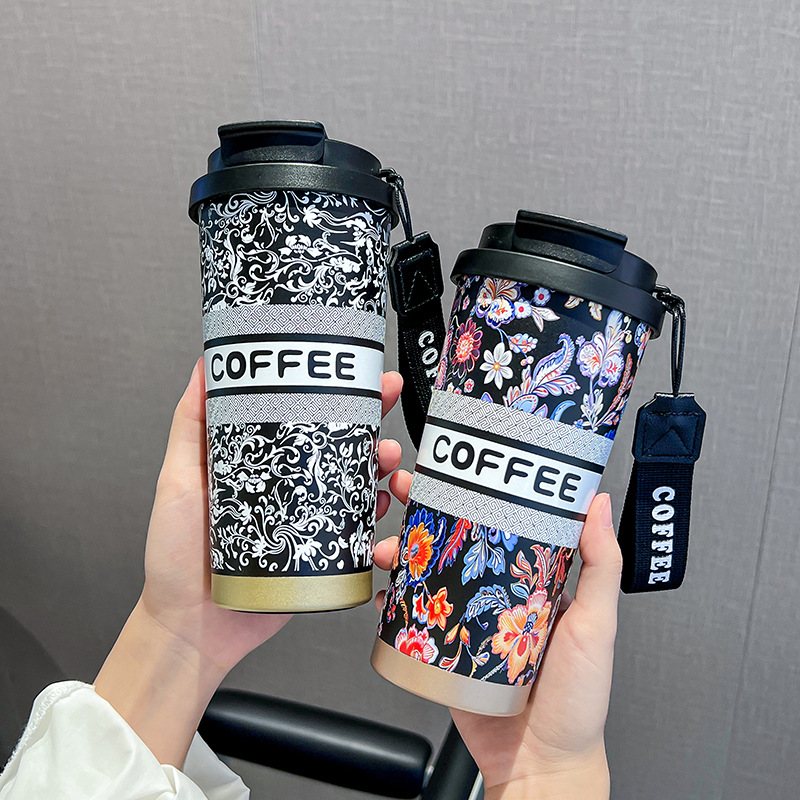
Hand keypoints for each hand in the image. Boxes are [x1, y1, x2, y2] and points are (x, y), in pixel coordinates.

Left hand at [96, 359, 402, 765]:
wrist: (189, 627)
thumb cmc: (175, 556)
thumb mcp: (177, 479)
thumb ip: (189, 425)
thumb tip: (205, 366)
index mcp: (266, 462)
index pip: (309, 417)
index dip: (342, 394)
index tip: (364, 375)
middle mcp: (293, 487)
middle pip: (346, 448)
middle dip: (377, 429)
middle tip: (388, 414)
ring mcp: (310, 521)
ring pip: (361, 487)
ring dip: (384, 472)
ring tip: (389, 468)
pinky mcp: (322, 556)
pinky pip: (360, 532)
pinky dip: (379, 519)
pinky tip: (384, 508)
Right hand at [375, 477, 619, 799]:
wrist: (541, 764)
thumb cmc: (579, 700)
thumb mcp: (597, 625)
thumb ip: (600, 567)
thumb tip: (600, 504)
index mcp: (534, 578)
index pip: (504, 520)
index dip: (479, 489)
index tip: (458, 466)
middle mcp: (499, 592)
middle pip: (456, 539)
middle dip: (426, 510)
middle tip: (406, 488)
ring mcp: (469, 618)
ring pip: (428, 572)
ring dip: (402, 552)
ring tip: (388, 547)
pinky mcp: (445, 648)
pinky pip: (414, 616)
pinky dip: (393, 600)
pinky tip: (383, 589)